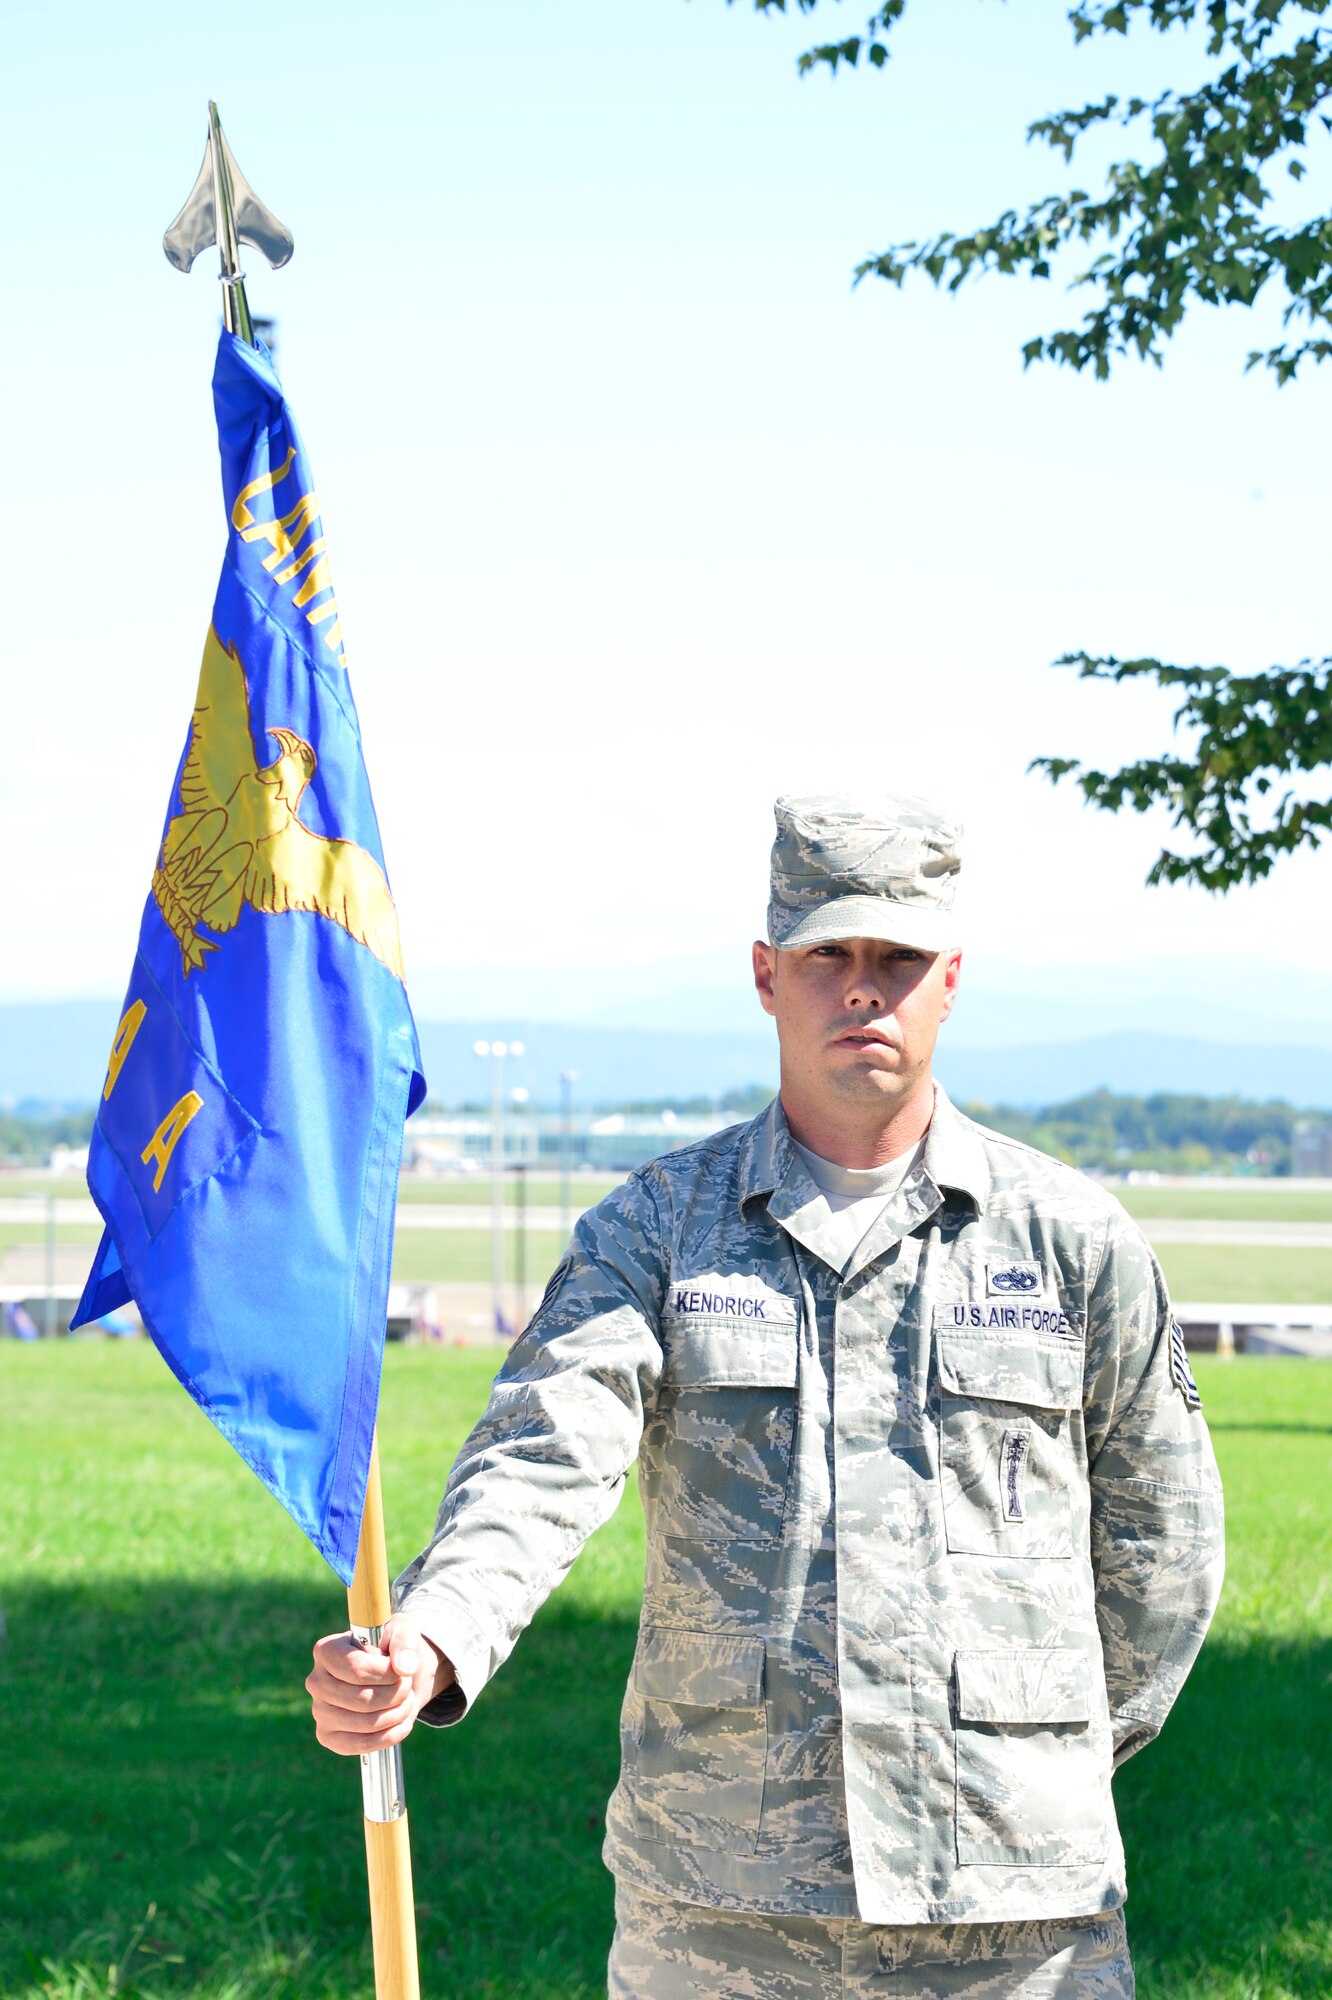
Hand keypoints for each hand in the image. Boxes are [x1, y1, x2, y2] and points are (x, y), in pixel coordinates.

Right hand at [306, 1615, 454, 1755]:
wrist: (393, 1675)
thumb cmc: (393, 1649)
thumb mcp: (402, 1631)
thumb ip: (404, 1642)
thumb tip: (404, 1668)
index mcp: (326, 1650)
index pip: (356, 1669)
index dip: (386, 1673)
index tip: (400, 1670)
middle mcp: (316, 1682)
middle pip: (363, 1699)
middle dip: (396, 1694)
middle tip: (408, 1686)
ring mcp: (319, 1711)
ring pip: (366, 1723)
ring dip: (398, 1713)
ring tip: (407, 1701)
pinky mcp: (328, 1736)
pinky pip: (362, 1744)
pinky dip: (390, 1736)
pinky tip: (403, 1723)